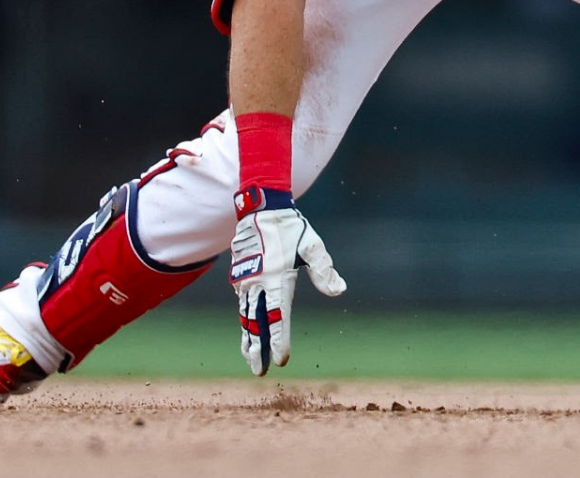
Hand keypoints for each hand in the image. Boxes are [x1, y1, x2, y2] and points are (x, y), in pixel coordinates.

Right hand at [229, 187, 346, 374]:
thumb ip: (324, 270)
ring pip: (245, 316)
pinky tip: (247, 332)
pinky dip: (244, 321)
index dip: (279, 340)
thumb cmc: (290, 228)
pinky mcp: (240, 277)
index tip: (281, 359)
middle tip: (259, 370)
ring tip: (250, 358)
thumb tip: (339, 289)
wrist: (261, 209)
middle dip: (258, 348)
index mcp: (277, 278)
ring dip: (248, 338)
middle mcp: (258, 283)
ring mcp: (246, 281)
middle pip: (255, 323)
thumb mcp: (312, 246)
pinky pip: (242, 305)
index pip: (276, 316)